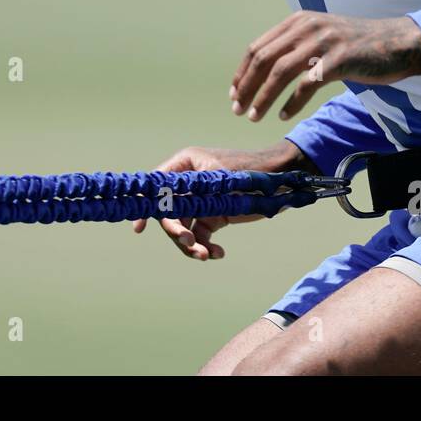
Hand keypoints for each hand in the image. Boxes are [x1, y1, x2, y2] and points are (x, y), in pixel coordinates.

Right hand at [130, 143, 305, 260]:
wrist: (281, 182)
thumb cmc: (250, 171)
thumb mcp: (220, 177)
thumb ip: (193, 190)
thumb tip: (165, 205)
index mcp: (185, 165)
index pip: (157, 186)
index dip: (146, 207)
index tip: (140, 229)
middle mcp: (189, 183)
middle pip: (169, 212)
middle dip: (177, 231)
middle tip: (190, 244)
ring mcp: (201, 201)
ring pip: (184, 229)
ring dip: (191, 245)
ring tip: (205, 255)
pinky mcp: (213, 216)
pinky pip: (200, 237)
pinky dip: (206, 247)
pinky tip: (218, 253)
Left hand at [229, 12, 420, 122]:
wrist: (396, 42)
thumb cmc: (355, 46)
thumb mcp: (320, 37)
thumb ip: (294, 46)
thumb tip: (262, 70)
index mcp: (297, 21)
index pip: (257, 47)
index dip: (241, 73)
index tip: (234, 94)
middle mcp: (307, 27)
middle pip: (264, 59)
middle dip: (246, 87)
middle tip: (238, 110)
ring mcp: (324, 41)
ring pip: (281, 72)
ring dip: (263, 97)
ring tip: (255, 117)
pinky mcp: (340, 59)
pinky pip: (308, 83)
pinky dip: (292, 102)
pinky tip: (284, 116)